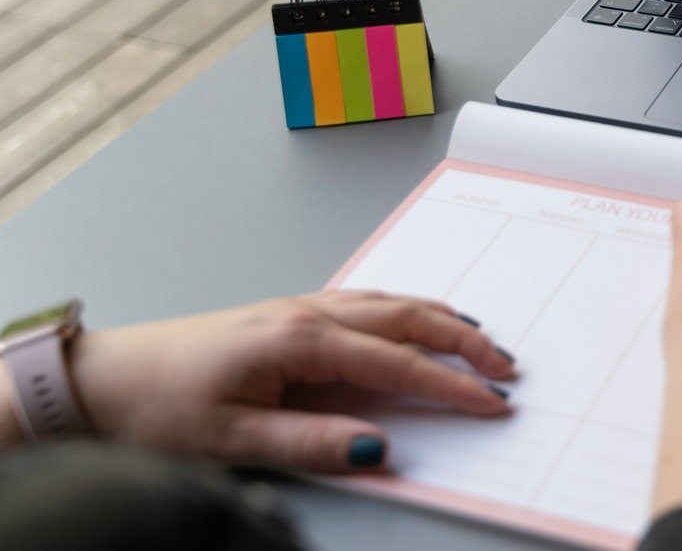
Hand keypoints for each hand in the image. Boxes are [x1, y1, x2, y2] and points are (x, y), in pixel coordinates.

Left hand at [65, 291, 513, 471]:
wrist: (106, 378)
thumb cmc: (159, 404)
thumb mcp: (233, 440)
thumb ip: (312, 442)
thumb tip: (378, 447)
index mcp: (301, 340)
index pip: (398, 363)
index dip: (451, 386)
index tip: (492, 403)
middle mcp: (308, 314)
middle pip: (408, 319)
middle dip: (464, 342)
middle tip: (507, 367)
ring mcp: (300, 308)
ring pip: (391, 303)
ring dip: (441, 319)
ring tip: (481, 338)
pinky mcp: (289, 315)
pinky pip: (367, 303)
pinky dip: (407, 310)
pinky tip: (416, 318)